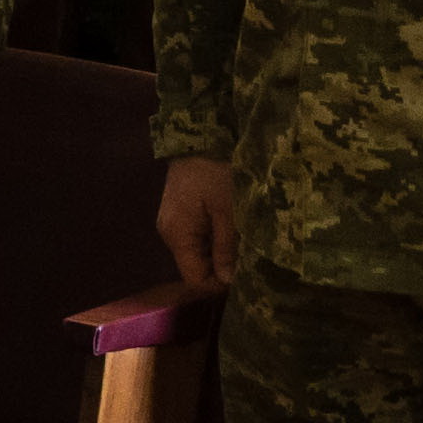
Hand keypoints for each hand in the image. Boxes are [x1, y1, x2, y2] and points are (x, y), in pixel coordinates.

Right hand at [158, 153, 242, 294]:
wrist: (200, 137)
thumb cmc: (216, 173)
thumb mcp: (229, 211)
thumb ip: (226, 248)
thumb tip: (227, 281)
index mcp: (178, 235)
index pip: (195, 279)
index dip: (220, 285)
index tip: (248, 277)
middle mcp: (169, 233)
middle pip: (195, 267)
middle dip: (223, 269)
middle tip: (252, 260)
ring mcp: (173, 223)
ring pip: (198, 253)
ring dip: (221, 254)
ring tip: (245, 243)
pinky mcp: (180, 213)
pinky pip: (198, 238)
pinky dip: (216, 240)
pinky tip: (233, 229)